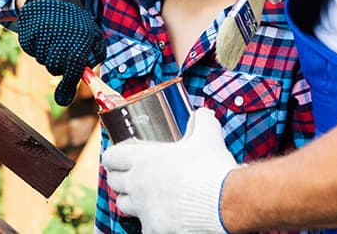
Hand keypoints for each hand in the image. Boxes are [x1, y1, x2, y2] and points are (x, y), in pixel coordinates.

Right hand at [16, 0, 106, 105]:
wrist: (53, 0)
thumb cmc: (76, 24)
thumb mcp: (92, 37)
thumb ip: (91, 62)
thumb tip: (77, 89)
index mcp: (81, 37)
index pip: (73, 67)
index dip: (69, 83)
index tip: (64, 96)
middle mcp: (62, 36)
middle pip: (55, 67)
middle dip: (59, 66)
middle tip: (61, 53)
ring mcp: (43, 34)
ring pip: (42, 60)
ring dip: (47, 55)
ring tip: (54, 38)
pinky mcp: (28, 33)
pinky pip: (31, 51)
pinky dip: (36, 47)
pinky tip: (43, 34)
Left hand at [104, 108, 240, 233]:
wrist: (224, 202)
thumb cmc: (211, 168)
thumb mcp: (208, 136)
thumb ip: (202, 121)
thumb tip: (202, 114)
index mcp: (143, 159)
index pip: (111, 157)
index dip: (112, 157)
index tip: (116, 158)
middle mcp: (137, 184)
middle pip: (114, 182)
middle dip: (119, 178)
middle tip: (128, 176)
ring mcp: (143, 209)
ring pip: (123, 205)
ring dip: (130, 200)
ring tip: (141, 197)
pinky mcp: (153, 229)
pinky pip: (144, 226)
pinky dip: (150, 222)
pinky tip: (162, 217)